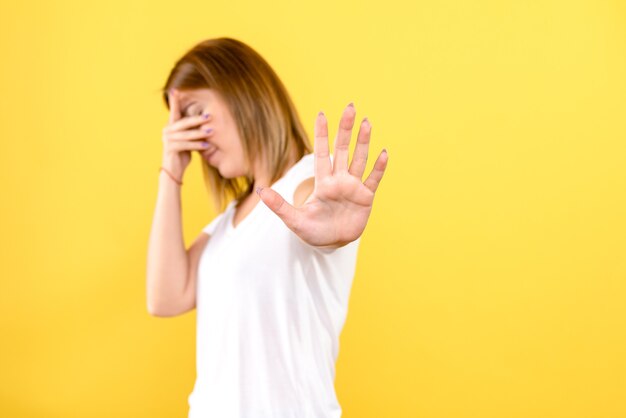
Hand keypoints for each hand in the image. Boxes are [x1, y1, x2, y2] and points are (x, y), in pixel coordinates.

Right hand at [161, 88, 213, 178]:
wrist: (173, 170)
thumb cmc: (183, 153)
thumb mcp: (188, 139)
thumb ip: (192, 129)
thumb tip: (206, 120)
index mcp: (171, 126)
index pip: (174, 111)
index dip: (175, 100)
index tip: (176, 89)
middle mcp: (167, 131)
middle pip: (183, 122)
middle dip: (197, 119)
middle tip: (209, 116)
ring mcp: (167, 140)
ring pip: (186, 134)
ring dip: (200, 133)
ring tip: (212, 132)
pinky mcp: (170, 149)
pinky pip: (186, 145)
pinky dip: (197, 145)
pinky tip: (207, 146)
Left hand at [258, 103, 388, 247]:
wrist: (332, 244)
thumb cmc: (312, 231)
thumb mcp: (294, 220)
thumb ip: (279, 206)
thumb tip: (260, 191)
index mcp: (322, 182)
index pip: (321, 153)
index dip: (322, 134)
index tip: (322, 114)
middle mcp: (338, 180)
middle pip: (342, 150)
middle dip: (345, 129)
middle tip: (350, 107)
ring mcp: (353, 187)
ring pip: (359, 160)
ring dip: (363, 142)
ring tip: (366, 123)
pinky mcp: (365, 198)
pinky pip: (373, 180)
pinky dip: (378, 168)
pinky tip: (384, 153)